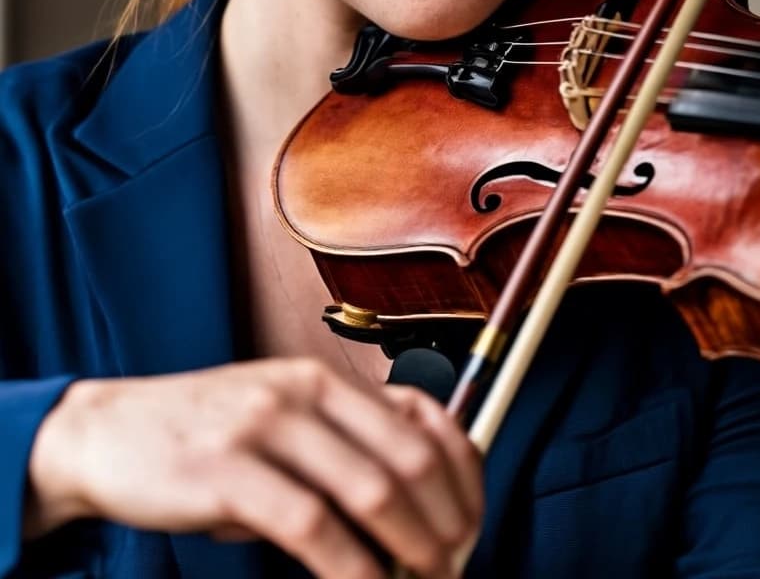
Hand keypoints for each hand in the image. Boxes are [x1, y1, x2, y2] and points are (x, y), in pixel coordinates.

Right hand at [23, 358, 482, 578]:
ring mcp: (267, 427)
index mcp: (327, 379)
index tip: (471, 522)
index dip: (462, 477)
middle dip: (445, 522)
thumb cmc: (209, 436)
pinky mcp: (228, 472)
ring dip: (410, 550)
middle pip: (409, 458)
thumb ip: (344, 446)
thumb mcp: (284, 422)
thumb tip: (418, 503)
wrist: (110, 431)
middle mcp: (306, 392)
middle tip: (455, 565)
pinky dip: (350, 569)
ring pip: (370, 490)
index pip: (425, 420)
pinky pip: (311, 526)